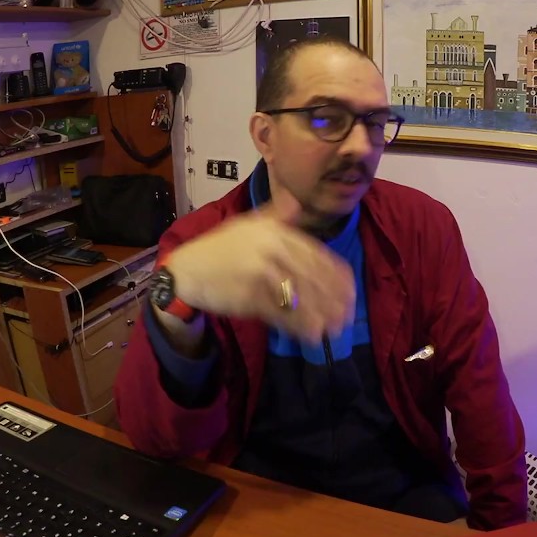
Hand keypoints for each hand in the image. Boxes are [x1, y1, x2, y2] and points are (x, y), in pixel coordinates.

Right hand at [163, 200, 355, 342]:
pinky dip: (298, 326)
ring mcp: (259, 272)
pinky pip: (279, 313)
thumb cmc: (218, 249)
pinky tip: (310, 335)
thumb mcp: (247, 224)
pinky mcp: (248, 295)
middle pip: (312, 277)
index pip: (316, 255)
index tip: (350, 292)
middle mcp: (270, 248)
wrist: (186, 269)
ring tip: (333, 330)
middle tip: (347, 316)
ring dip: (320, 315)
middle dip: (333, 299)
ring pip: (299, 296)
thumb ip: (275, 214)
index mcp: (274, 231)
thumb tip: (296, 201)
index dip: (336, 277)